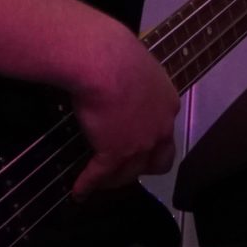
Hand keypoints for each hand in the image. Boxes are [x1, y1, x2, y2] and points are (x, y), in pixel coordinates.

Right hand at [66, 17, 181, 195]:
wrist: (104, 62)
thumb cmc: (116, 55)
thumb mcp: (137, 69)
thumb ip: (135, 83)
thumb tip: (119, 79)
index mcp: (167, 104)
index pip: (165, 132)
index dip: (151, 142)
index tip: (137, 144)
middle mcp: (160, 127)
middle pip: (158, 161)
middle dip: (143, 169)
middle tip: (125, 171)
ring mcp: (139, 143)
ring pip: (130, 173)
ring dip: (113, 180)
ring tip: (100, 183)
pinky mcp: (115, 153)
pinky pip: (100, 175)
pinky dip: (88, 185)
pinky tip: (79, 191)